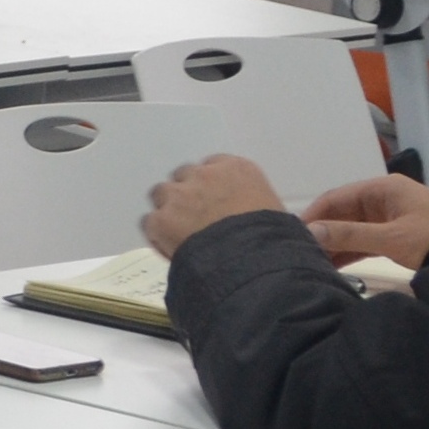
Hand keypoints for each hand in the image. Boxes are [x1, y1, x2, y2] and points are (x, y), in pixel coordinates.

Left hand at [140, 154, 287, 255]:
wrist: (254, 262)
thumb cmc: (275, 241)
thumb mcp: (278, 214)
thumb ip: (256, 205)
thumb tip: (257, 217)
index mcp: (238, 169)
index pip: (214, 167)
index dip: (210, 187)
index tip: (213, 203)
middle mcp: (206, 175)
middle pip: (185, 176)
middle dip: (187, 194)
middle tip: (194, 219)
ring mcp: (181, 194)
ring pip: (162, 194)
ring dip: (169, 209)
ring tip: (180, 233)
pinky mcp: (162, 219)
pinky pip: (151, 223)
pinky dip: (157, 234)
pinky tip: (170, 248)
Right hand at [302, 173, 428, 267]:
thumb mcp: (392, 237)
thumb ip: (351, 235)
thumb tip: (310, 233)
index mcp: (381, 189)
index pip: (335, 198)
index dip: (312, 216)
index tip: (291, 236)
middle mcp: (381, 199)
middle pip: (340, 214)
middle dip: (320, 233)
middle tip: (297, 253)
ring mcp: (387, 218)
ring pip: (350, 229)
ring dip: (333, 245)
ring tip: (309, 263)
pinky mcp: (393, 236)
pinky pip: (362, 241)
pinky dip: (348, 252)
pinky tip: (330, 267)